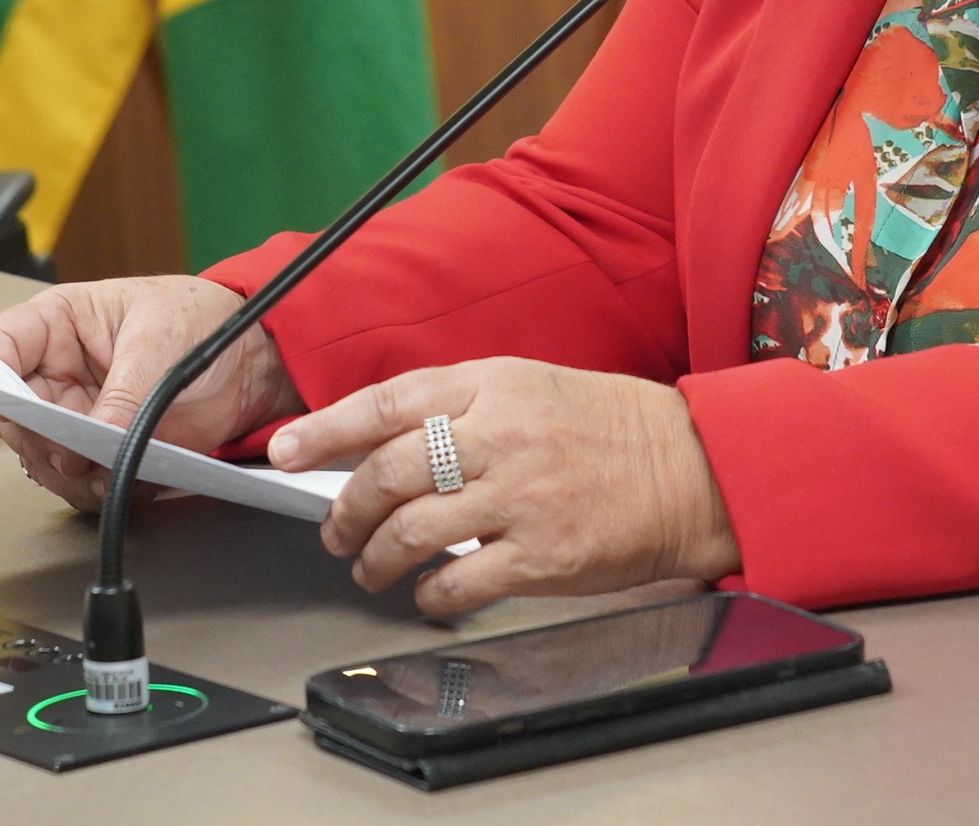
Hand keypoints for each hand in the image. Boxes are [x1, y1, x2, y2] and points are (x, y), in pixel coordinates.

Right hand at [0, 276, 301, 511]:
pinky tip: (127, 481)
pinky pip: (83, 483)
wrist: (254, 360)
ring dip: (70, 472)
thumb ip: (125, 391)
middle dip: (41, 438)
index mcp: (60, 325)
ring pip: (45, 457)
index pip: (3, 346)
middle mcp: (60, 374)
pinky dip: (100, 489)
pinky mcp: (107, 451)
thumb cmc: (203, 322)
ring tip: (106, 470)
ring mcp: (81, 416)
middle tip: (71, 449)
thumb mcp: (160, 341)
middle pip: (17, 416)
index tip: (10, 400)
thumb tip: (99, 436)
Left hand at [266, 358, 742, 616]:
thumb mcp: (531, 387)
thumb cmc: (611, 428)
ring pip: (412, 531)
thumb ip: (460, 408)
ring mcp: (522, 497)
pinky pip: (459, 582)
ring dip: (376, 559)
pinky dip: (428, 595)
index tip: (284, 451)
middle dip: (344, 510)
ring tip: (370, 569)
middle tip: (335, 530)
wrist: (693, 469)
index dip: (325, 429)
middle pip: (388, 472)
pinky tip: (426, 595)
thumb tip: (383, 442)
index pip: (387, 403)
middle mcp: (501, 435)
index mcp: (494, 383)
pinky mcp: (543, 556)